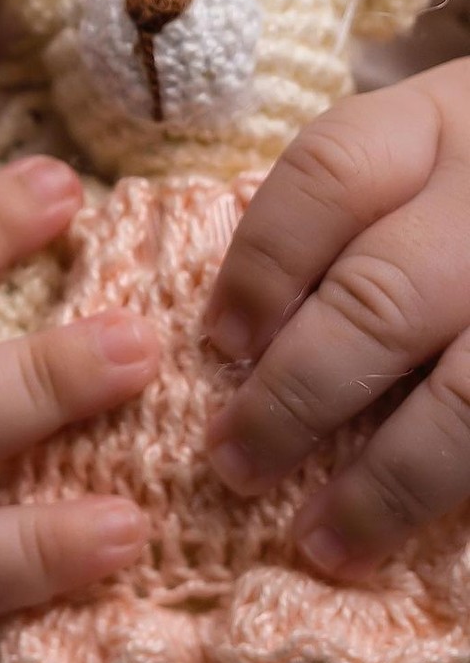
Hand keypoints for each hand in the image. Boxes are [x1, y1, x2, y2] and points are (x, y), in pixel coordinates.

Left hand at [203, 58, 469, 580]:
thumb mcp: (418, 143)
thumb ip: (342, 204)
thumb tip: (240, 330)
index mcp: (435, 123)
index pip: (327, 178)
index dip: (261, 265)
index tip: (218, 343)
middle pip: (381, 298)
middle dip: (296, 393)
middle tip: (233, 460)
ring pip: (469, 394)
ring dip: (387, 480)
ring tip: (322, 539)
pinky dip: (463, 492)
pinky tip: (416, 537)